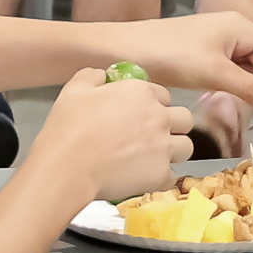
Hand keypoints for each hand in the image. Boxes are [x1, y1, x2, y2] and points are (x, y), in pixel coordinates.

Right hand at [35, 68, 192, 199]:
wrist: (67, 166)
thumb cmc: (68, 128)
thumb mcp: (74, 91)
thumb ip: (91, 77)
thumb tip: (100, 75)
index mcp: (142, 93)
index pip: (164, 95)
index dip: (153, 105)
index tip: (141, 114)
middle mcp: (159, 117)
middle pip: (183, 119)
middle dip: (172, 126)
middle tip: (154, 135)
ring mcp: (163, 147)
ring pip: (186, 147)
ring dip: (173, 151)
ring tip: (154, 157)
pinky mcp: (160, 174)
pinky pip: (171, 176)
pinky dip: (160, 177)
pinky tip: (144, 177)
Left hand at [118, 10, 252, 118]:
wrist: (125, 50)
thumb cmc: (171, 56)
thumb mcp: (214, 73)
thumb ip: (251, 88)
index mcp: (241, 26)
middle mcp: (234, 28)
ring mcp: (219, 39)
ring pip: (252, 62)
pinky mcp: (206, 51)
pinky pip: (235, 66)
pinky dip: (243, 82)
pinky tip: (241, 98)